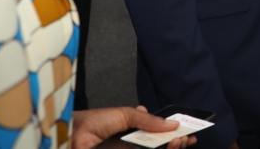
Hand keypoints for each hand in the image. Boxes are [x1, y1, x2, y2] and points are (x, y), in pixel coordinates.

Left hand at [71, 105, 197, 148]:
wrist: (72, 134)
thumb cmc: (93, 122)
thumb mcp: (125, 114)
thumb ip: (148, 120)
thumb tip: (171, 124)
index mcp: (131, 132)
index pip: (156, 134)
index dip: (172, 134)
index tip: (187, 131)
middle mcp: (131, 144)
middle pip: (158, 146)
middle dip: (175, 142)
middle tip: (186, 138)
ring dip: (171, 148)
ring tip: (180, 141)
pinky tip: (168, 147)